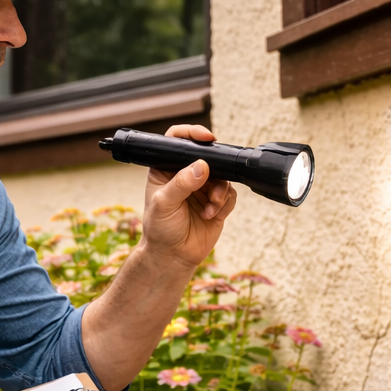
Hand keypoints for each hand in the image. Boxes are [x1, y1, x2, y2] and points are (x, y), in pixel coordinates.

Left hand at [140, 124, 238, 268]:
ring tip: (210, 205)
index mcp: (166, 169)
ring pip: (222, 176)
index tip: (205, 137)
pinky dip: (224, 203)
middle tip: (212, 179)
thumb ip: (181, 183)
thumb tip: (202, 166)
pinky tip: (211, 214)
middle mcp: (186, 175)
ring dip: (219, 191)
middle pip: (207, 157)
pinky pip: (230, 195)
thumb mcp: (164, 203)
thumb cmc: (160, 230)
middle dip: (214, 169)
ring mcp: (203, 189)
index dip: (191, 134)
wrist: (172, 257)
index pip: (177, 142)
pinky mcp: (217, 204)